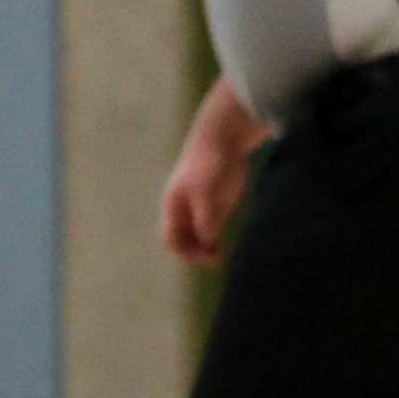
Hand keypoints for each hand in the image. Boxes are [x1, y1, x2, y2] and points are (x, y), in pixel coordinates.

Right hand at [160, 84, 266, 265]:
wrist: (224, 138)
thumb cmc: (212, 164)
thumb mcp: (208, 192)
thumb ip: (206, 217)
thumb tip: (208, 241)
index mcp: (174, 205)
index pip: (171, 239)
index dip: (185, 252)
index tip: (206, 256)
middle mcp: (182, 209)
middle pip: (182, 241)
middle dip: (195, 253)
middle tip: (217, 259)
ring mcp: (198, 207)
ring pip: (196, 237)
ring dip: (206, 249)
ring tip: (222, 257)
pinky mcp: (215, 204)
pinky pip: (210, 230)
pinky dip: (215, 241)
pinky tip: (227, 246)